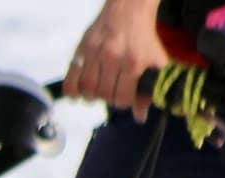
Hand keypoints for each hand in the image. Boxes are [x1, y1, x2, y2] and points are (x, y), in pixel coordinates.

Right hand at [64, 0, 168, 121]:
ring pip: (87, 90)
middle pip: (104, 95)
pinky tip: (79, 93)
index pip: (123, 98)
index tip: (124, 96)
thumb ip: (148, 91)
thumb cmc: (142, 39)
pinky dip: (73, 92)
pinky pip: (71, 80)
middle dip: (108, 99)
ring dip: (91, 96)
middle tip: (111, 92)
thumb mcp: (154, 62)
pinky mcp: (82, 50)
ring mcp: (95, 54)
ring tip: (97, 91)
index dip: (123, 102)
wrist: (128, 12)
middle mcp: (114, 59)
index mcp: (134, 63)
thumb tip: (140, 118)